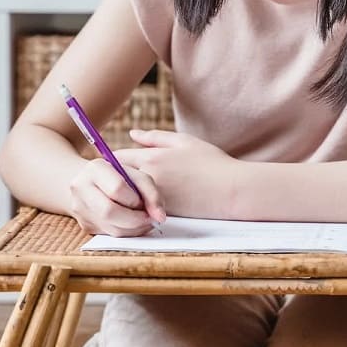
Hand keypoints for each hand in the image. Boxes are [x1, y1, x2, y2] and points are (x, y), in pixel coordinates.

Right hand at [67, 158, 166, 236]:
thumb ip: (151, 192)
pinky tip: (133, 223)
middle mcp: (82, 188)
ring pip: (111, 228)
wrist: (89, 182)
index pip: (117, 189)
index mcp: (95, 169)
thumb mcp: (136, 175)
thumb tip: (160, 217)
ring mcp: (80, 209)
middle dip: (135, 219)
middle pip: (109, 212)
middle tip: (149, 217)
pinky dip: (128, 232)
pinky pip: (111, 235)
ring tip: (143, 219)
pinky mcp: (85, 225)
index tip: (144, 202)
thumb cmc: (118, 176)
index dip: (135, 199)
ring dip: (134, 228)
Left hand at [115, 129, 235, 217]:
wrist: (231, 190)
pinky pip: (139, 209)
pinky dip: (140, 205)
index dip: (114, 159)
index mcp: (152, 157)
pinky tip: (151, 202)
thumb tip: (132, 133)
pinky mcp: (161, 213)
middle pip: (115, 179)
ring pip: (125, 196)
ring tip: (136, 191)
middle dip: (116, 178)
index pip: (115, 158)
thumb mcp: (185, 142)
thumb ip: (155, 137)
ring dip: (126, 193)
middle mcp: (148, 178)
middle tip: (125, 178)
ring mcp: (152, 198)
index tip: (121, 162)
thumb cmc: (212, 163)